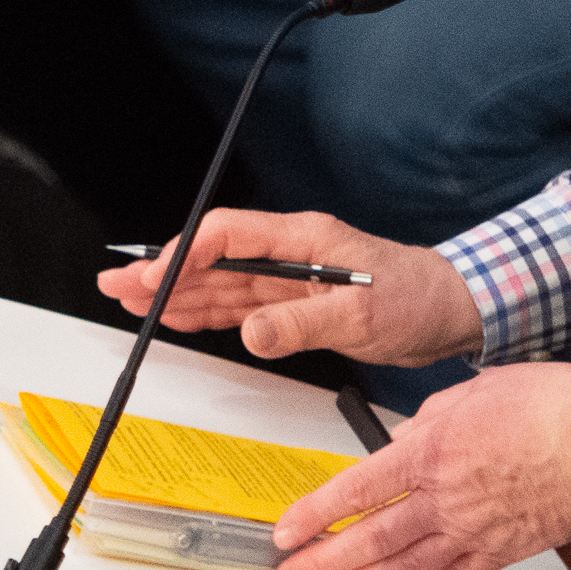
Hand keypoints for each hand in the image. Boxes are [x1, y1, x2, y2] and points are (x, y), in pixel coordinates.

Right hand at [93, 208, 481, 367]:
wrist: (452, 311)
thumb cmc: (418, 299)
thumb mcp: (361, 314)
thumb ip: (302, 324)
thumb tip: (251, 333)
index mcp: (303, 239)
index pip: (228, 236)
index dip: (185, 254)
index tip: (154, 275)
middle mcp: (290, 253)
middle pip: (212, 258)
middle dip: (162, 271)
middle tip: (118, 285)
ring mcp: (290, 278)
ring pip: (219, 283)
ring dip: (174, 293)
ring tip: (130, 300)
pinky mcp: (295, 304)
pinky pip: (238, 306)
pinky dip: (205, 312)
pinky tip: (177, 316)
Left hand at [267, 361, 570, 569]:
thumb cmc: (553, 407)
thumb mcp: (473, 389)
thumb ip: (429, 417)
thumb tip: (405, 437)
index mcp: (430, 452)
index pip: (355, 490)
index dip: (314, 515)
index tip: (286, 531)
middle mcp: (444, 498)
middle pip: (368, 539)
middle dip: (320, 564)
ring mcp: (472, 530)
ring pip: (401, 569)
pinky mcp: (502, 551)